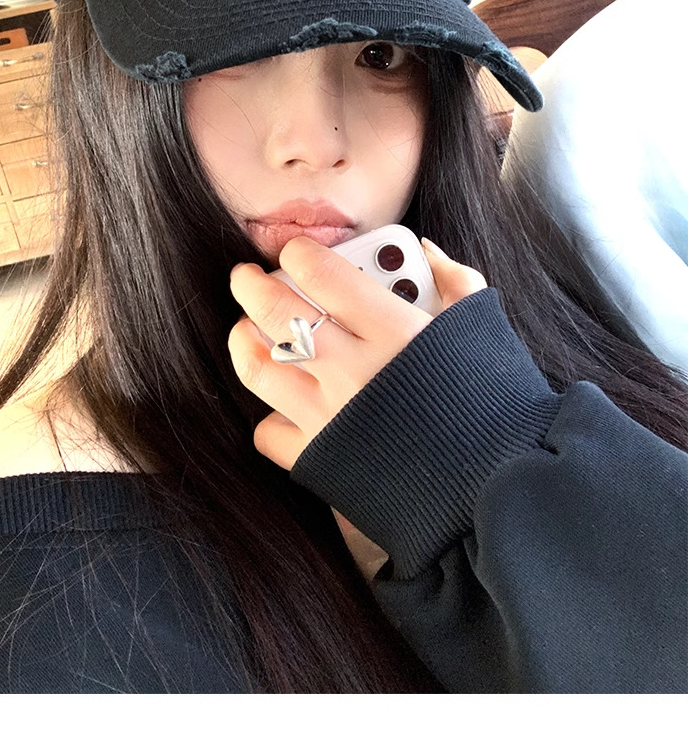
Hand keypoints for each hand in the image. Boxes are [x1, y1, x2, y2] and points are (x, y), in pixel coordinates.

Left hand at [228, 235, 486, 470]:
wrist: (497, 492)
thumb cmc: (497, 406)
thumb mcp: (483, 328)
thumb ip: (453, 281)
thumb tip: (424, 250)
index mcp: (393, 329)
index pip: (320, 271)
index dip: (298, 253)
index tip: (296, 252)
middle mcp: (351, 368)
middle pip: (273, 309)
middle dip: (250, 284)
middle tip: (247, 277)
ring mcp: (328, 416)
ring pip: (257, 365)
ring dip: (244, 340)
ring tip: (247, 328)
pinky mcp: (319, 460)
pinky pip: (269, 431)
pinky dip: (269, 413)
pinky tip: (283, 398)